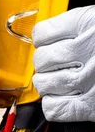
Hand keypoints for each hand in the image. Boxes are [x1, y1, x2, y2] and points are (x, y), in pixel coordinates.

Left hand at [32, 5, 94, 121]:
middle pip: (42, 60)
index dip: (44, 41)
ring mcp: (90, 80)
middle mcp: (88, 50)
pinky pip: (55, 109)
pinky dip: (54, 106)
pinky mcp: (93, 107)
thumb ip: (82, 27)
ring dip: (49, 85)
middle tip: (60, 66)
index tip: (51, 44)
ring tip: (64, 82)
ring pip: (44, 84)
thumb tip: (50, 38)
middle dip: (47, 65)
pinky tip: (65, 100)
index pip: (42, 33)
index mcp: (90, 23)